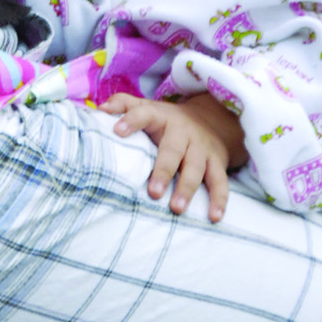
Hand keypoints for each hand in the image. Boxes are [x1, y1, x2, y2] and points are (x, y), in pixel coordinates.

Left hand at [100, 91, 248, 221]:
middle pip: (173, 150)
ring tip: (176, 209)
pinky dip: (220, 200)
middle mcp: (183, 132)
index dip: (131, 120)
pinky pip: (220, 182)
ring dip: (187, 188)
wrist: (212, 120)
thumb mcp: (147, 107)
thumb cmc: (166, 120)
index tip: (117, 130)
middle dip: (163, 171)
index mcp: (161, 117)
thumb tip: (100, 110)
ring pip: (196, 168)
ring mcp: (202, 148)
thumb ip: (123, 105)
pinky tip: (214, 217)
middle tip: (152, 192)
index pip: (144, 114)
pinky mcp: (217, 163)